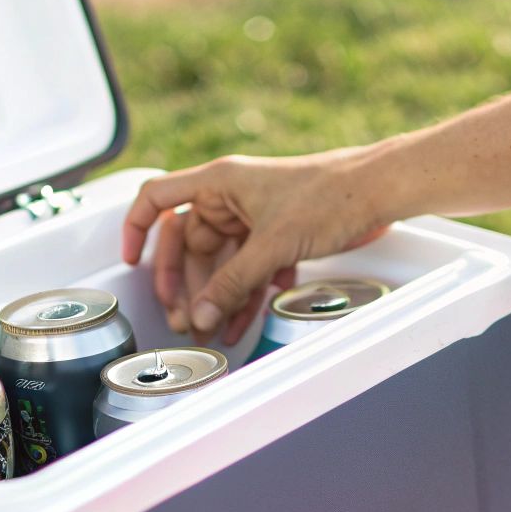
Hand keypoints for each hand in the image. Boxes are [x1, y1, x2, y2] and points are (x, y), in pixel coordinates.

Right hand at [122, 148, 395, 344]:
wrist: (382, 190)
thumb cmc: (332, 193)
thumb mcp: (273, 243)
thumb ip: (234, 282)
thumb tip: (203, 313)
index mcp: (220, 182)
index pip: (158, 198)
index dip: (136, 228)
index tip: (129, 260)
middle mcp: (233, 197)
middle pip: (190, 244)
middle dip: (186, 284)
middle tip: (183, 317)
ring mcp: (257, 217)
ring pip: (223, 262)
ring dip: (217, 296)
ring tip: (211, 329)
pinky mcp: (280, 234)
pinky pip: (251, 268)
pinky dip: (247, 294)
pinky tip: (245, 319)